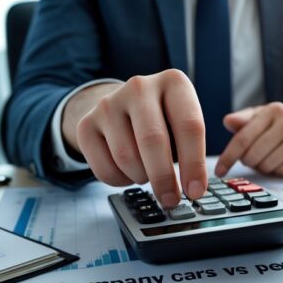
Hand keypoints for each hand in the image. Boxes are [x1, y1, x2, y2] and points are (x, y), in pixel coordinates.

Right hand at [63, 70, 206, 206]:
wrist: (121, 108)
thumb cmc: (163, 121)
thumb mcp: (183, 124)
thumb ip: (192, 151)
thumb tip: (193, 189)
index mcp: (173, 83)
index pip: (189, 125)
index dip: (194, 164)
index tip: (195, 191)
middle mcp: (140, 87)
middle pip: (153, 140)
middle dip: (164, 178)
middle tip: (171, 199)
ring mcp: (109, 104)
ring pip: (126, 156)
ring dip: (140, 177)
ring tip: (147, 173)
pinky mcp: (86, 124)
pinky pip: (103, 168)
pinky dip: (120, 180)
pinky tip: (128, 172)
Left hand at [215, 102, 282, 176]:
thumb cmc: (280, 125)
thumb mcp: (261, 117)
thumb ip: (243, 120)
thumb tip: (227, 121)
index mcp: (273, 110)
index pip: (243, 138)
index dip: (229, 157)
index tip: (219, 171)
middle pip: (254, 155)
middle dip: (248, 161)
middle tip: (252, 158)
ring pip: (267, 166)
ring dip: (262, 167)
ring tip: (268, 157)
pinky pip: (282, 172)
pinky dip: (277, 171)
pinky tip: (281, 161)